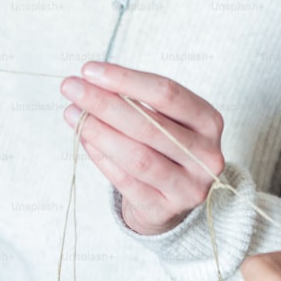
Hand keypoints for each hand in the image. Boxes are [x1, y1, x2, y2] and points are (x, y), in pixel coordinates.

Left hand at [60, 61, 224, 235]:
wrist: (170, 202)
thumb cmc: (164, 149)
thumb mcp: (164, 120)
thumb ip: (136, 102)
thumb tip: (91, 84)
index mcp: (209, 122)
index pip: (167, 94)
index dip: (126, 79)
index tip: (89, 70)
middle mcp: (206, 156)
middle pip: (149, 124)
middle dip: (104, 103)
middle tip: (71, 88)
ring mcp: (187, 187)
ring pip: (137, 156)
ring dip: (98, 131)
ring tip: (71, 114)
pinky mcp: (163, 210)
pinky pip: (125, 181)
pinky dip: (101, 158)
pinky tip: (83, 138)